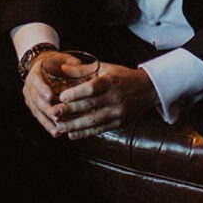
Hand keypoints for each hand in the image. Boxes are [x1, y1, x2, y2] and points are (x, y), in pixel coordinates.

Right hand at [22, 50, 96, 134]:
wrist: (43, 64)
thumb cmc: (58, 62)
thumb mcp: (66, 60)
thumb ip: (74, 67)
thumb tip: (87, 77)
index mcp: (36, 72)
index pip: (37, 80)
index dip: (43, 88)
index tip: (50, 96)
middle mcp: (30, 85)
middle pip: (36, 99)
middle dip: (47, 109)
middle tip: (57, 117)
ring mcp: (30, 97)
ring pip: (37, 111)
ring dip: (47, 121)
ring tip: (58, 130)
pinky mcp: (33, 106)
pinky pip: (39, 117)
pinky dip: (47, 125)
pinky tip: (56, 133)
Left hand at [27, 53, 156, 140]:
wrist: (148, 89)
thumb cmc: (122, 77)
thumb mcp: (106, 68)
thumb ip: (83, 70)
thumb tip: (62, 68)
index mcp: (111, 82)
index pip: (92, 88)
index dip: (77, 93)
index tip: (61, 96)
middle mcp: (115, 98)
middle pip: (90, 106)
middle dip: (70, 110)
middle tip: (54, 113)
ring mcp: (118, 112)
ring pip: (94, 121)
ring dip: (75, 125)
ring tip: (59, 126)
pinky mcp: (119, 123)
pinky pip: (100, 130)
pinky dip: (85, 133)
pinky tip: (72, 134)